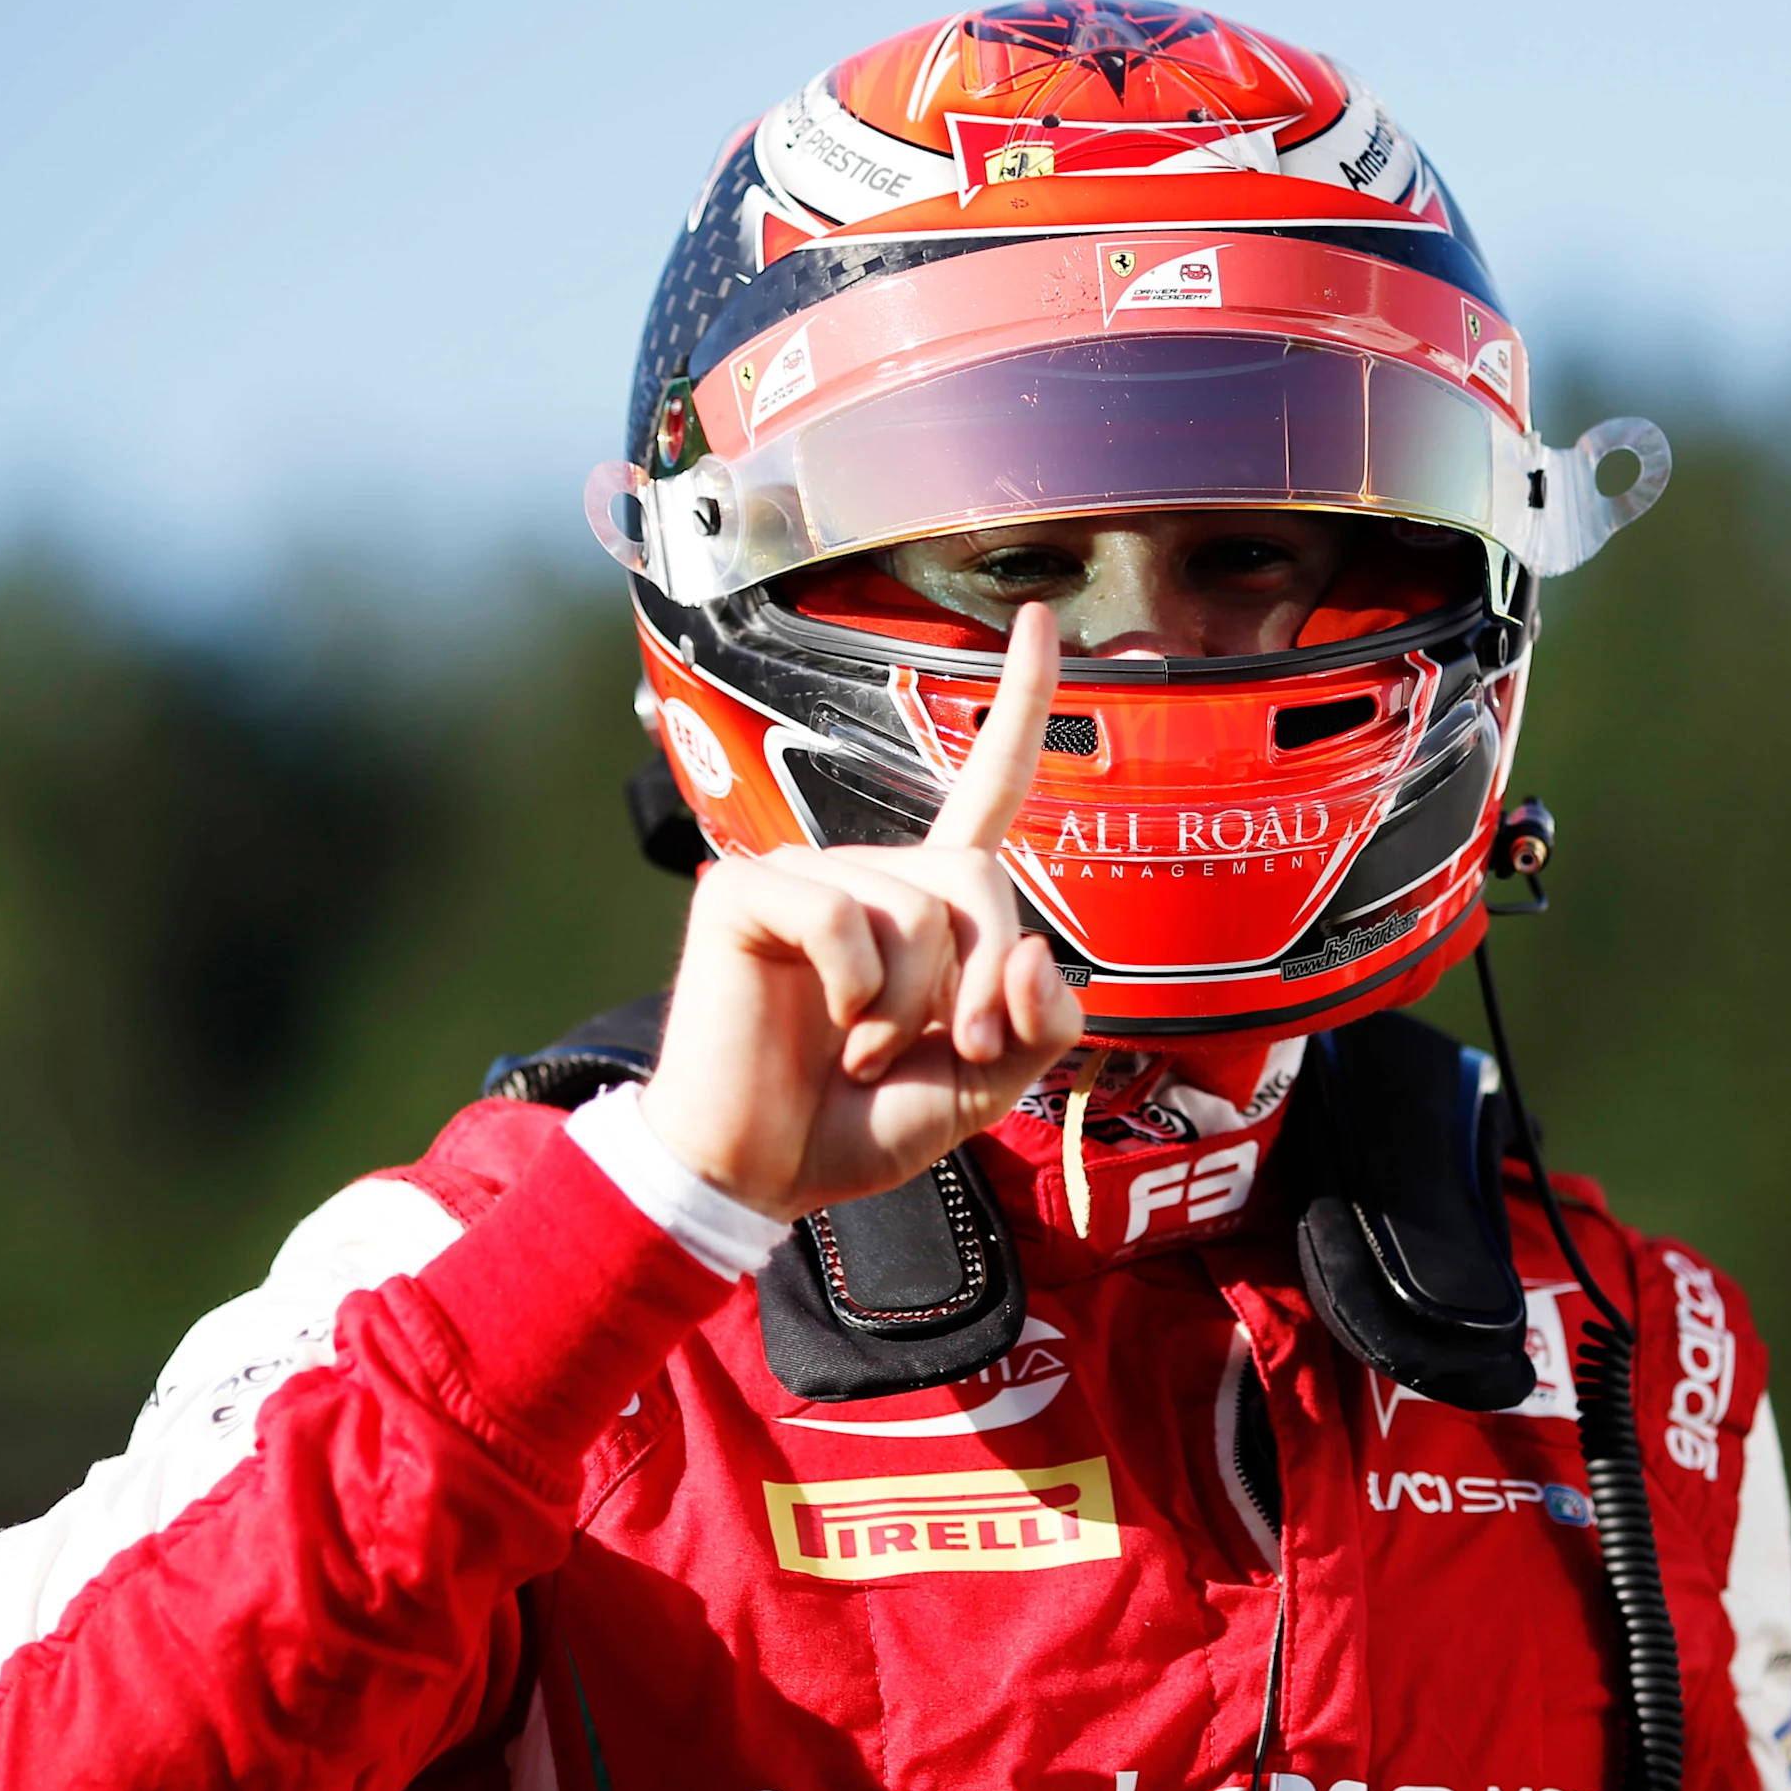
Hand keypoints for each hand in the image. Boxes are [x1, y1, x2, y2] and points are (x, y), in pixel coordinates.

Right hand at [638, 602, 1083, 1221]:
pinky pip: (840, 916)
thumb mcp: (982, 1086)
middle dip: (981, 980)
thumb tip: (1033, 957)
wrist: (760, 1171)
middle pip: (980, 879)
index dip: (1022, 706)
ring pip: (916, 908)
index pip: (988, 788)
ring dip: (909, 1004)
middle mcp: (870, 871)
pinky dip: (852, 986)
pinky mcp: (747, 893)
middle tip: (940, 1049)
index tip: (1043, 619)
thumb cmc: (860, 1120)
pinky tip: (826, 1020)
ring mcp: (804, 875)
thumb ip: (1038, 1026)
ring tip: (861, 1047)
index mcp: (928, 903)